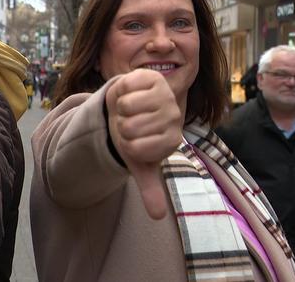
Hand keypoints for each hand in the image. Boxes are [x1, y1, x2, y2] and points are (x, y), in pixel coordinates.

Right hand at [105, 69, 182, 219]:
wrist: (127, 108)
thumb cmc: (134, 136)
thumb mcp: (140, 163)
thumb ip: (150, 188)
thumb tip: (158, 216)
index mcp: (172, 139)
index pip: (136, 148)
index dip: (127, 146)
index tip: (135, 142)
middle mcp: (174, 116)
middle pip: (130, 127)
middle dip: (122, 127)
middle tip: (130, 124)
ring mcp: (165, 94)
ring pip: (127, 107)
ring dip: (120, 110)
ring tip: (129, 110)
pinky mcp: (151, 77)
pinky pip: (126, 89)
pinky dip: (121, 93)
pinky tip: (130, 94)